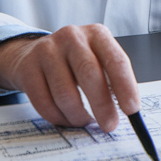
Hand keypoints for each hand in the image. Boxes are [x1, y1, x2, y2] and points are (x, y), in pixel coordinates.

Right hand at [0, 24, 139, 131]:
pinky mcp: (28, 68)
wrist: (32, 53)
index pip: (116, 60)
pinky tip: (66, 118)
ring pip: (65, 94)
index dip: (126, 86)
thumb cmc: (74, 62)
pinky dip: (59, 118)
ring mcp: (47, 51)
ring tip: (84, 121)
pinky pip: (44, 103)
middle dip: (102, 105)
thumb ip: (112, 81)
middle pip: (89, 74)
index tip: (132, 110)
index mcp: (96, 34)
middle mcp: (72, 37)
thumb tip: (128, 111)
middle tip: (110, 125)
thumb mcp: (97, 59)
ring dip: (78, 116)